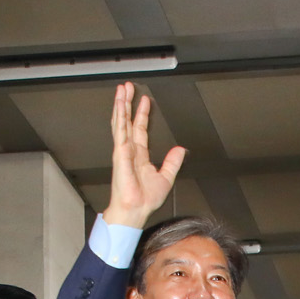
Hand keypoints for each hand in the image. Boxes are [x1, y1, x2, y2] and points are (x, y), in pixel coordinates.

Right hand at [104, 81, 185, 228]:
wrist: (135, 210)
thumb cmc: (144, 200)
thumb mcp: (166, 178)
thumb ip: (172, 163)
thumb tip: (180, 150)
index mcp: (139, 156)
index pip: (140, 129)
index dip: (142, 115)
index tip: (144, 102)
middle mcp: (130, 151)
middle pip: (128, 121)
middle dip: (128, 104)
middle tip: (128, 88)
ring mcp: (123, 151)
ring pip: (121, 122)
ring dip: (121, 106)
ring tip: (121, 91)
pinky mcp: (120, 153)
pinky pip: (120, 131)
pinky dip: (119, 117)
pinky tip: (120, 106)